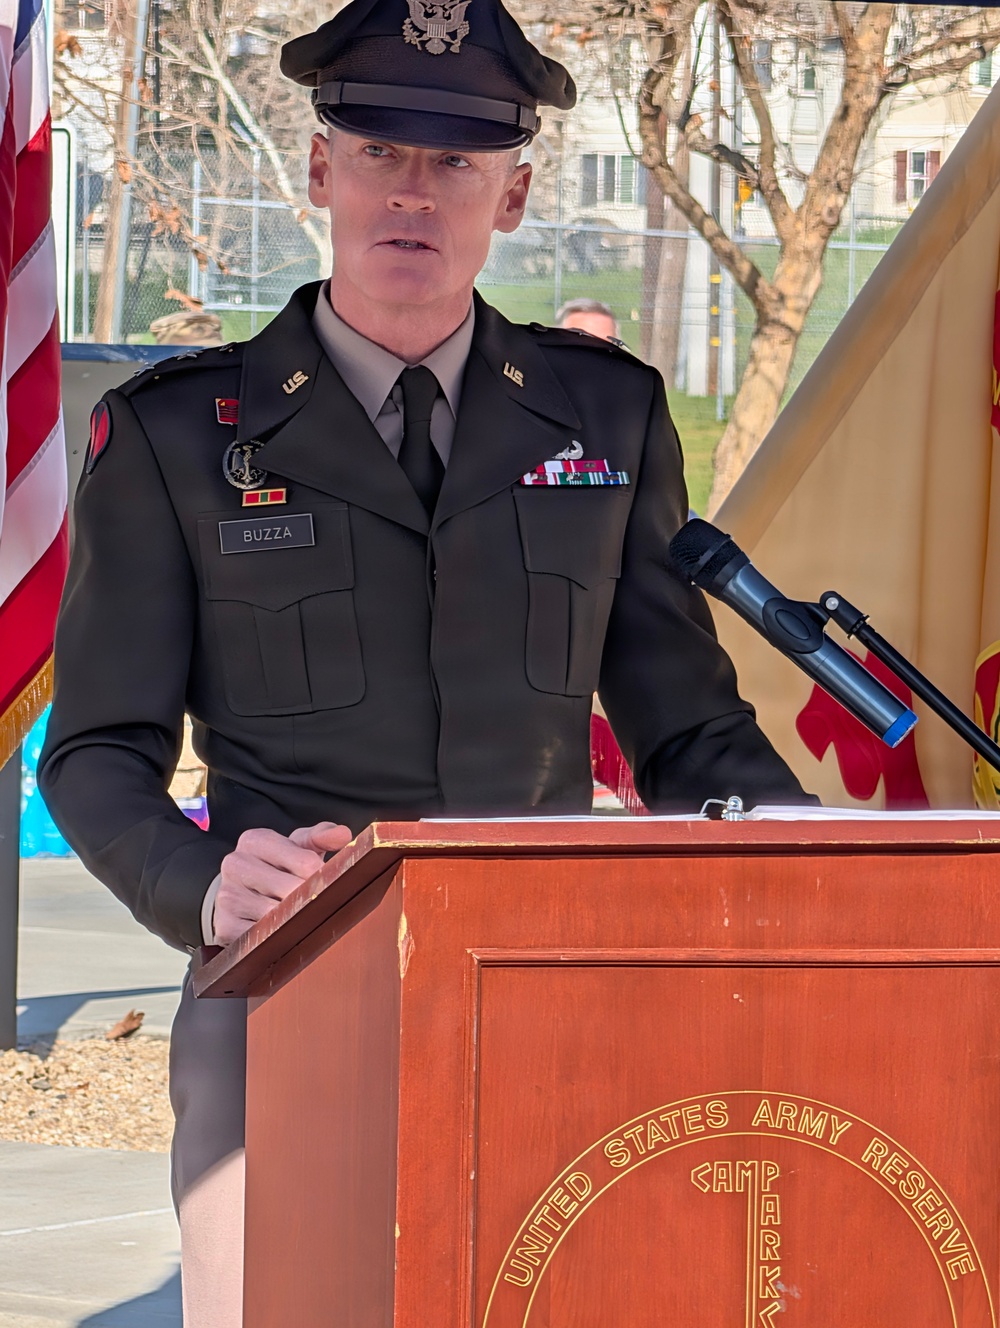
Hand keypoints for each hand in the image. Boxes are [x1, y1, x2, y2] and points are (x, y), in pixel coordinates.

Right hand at [213, 821, 352, 945]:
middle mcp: (235, 864)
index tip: (328, 882)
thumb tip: (343, 835)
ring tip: (305, 920)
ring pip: (276, 915)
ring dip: (296, 922)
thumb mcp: (298, 847)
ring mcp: (227, 897)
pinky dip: (278, 940)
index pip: (304, 861)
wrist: (240, 895)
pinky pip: (261, 938)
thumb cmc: (277, 868)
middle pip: (291, 889)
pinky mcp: (225, 926)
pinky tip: (286, 935)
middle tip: (322, 906)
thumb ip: (321, 836)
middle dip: (310, 900)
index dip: (322, 877)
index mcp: (254, 840)